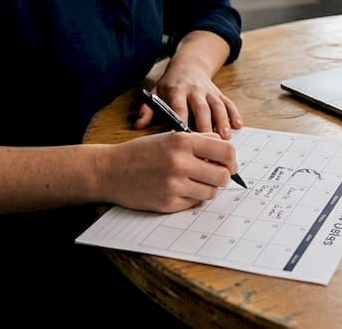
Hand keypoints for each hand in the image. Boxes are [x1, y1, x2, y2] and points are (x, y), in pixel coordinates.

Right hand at [98, 131, 238, 212]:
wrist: (110, 170)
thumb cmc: (141, 152)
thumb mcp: (169, 137)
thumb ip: (198, 142)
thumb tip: (227, 152)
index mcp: (182, 141)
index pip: (226, 151)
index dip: (232, 159)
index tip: (229, 164)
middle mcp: (180, 162)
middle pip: (222, 176)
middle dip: (222, 177)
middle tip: (213, 176)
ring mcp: (174, 185)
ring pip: (211, 192)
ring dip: (207, 188)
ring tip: (194, 182)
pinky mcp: (168, 203)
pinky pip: (194, 203)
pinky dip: (191, 198)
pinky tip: (179, 190)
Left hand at [138, 60, 242, 137]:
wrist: (189, 64)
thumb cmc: (170, 84)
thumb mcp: (155, 91)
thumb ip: (147, 109)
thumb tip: (138, 125)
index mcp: (177, 90)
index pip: (179, 107)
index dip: (182, 122)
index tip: (183, 140)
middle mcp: (194, 90)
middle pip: (201, 108)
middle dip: (205, 125)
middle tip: (208, 144)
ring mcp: (209, 91)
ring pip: (218, 106)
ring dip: (223, 121)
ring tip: (226, 137)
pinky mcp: (220, 93)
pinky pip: (229, 103)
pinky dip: (234, 114)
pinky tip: (238, 125)